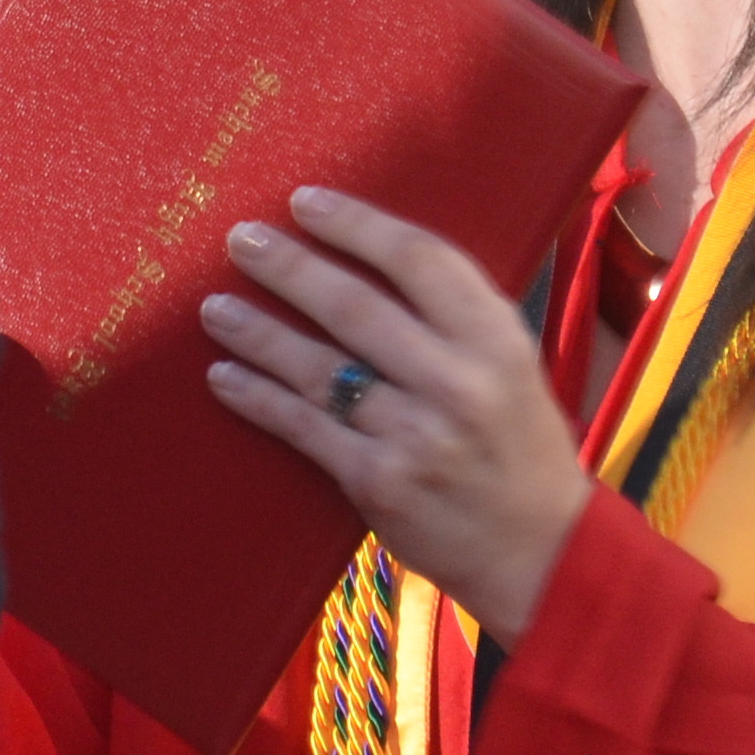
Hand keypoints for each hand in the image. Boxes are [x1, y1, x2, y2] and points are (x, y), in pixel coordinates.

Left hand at [202, 187, 592, 645]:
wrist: (541, 553)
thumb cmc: (521, 447)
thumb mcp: (514, 366)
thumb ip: (456, 318)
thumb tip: (370, 254)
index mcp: (497, 339)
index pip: (419, 259)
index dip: (356, 225)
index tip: (305, 202)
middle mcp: (458, 381)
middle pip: (356, 307)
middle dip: (291, 267)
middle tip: (241, 239)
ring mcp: (416, 434)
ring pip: (319, 368)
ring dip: (258, 333)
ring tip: (213, 306)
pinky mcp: (378, 482)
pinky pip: (304, 427)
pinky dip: (258, 398)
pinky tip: (223, 377)